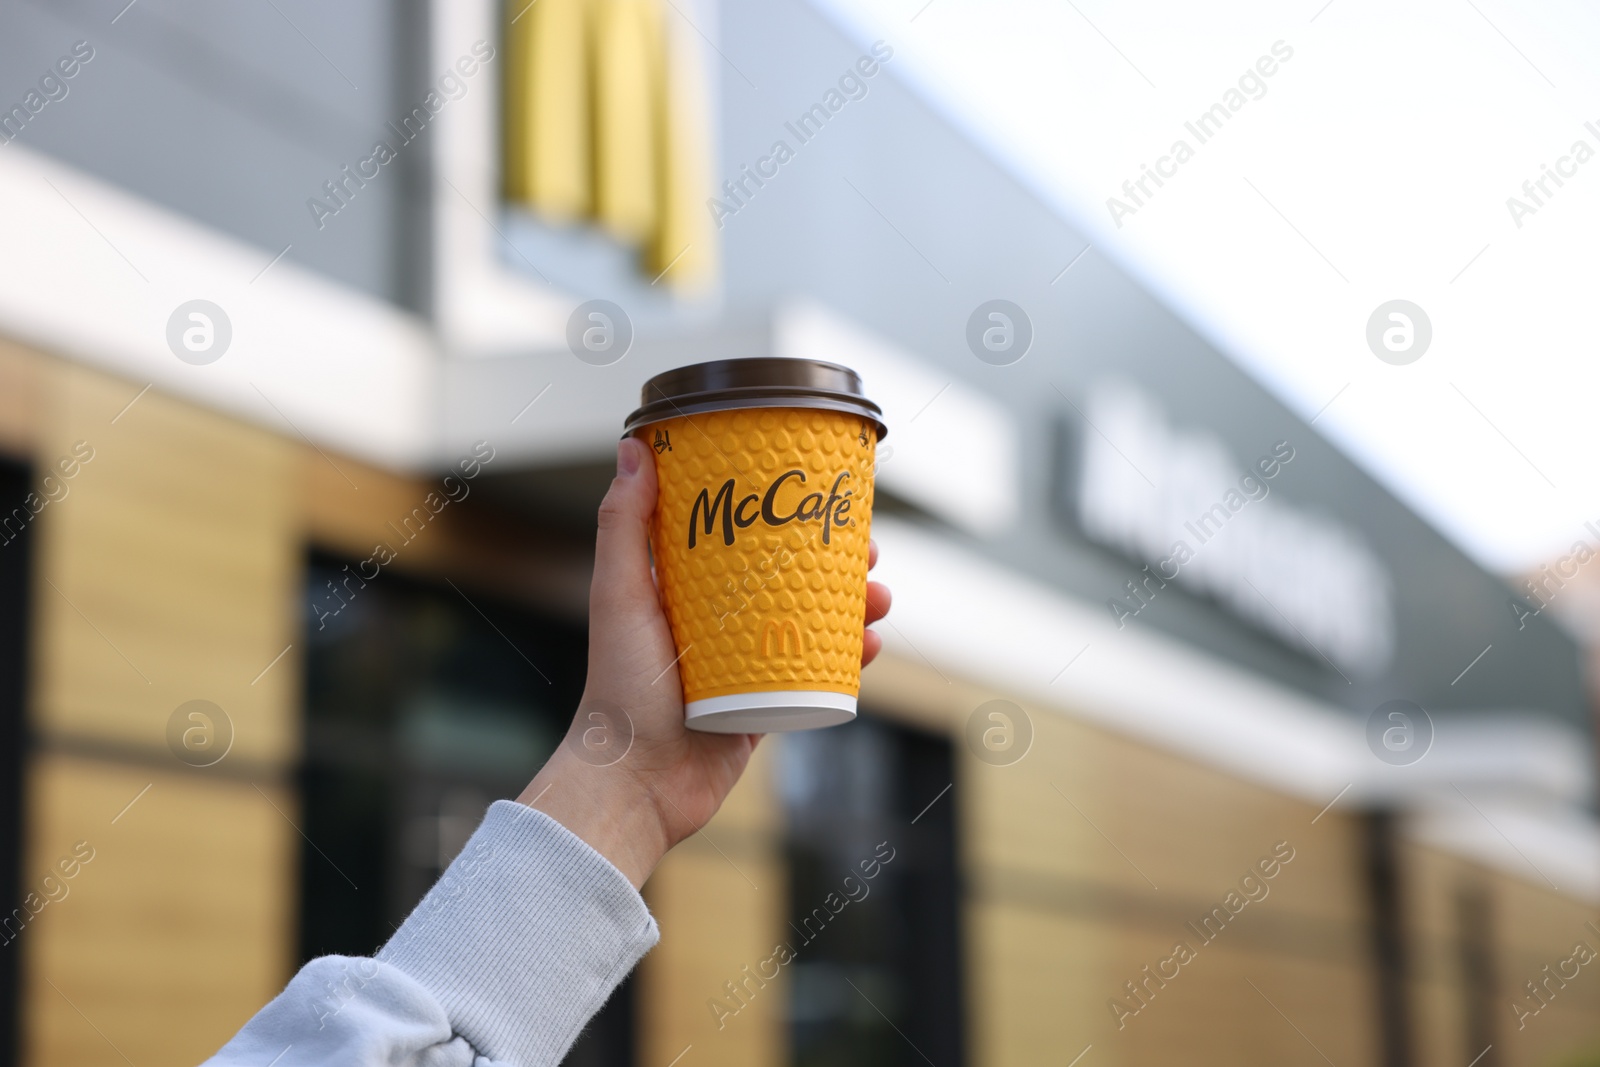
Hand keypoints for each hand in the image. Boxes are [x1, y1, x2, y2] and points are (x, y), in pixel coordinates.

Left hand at [517, 437, 890, 887]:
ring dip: (852, 606)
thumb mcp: (619, 596)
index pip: (739, 534)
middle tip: (870, 550)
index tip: (817, 493)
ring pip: (810, 622)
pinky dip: (847, 658)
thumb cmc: (619, 690)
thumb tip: (635, 448)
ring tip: (879, 599)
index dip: (782, 511)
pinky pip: (815, 675)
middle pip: (786, 575)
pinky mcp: (764, 705)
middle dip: (834, 560)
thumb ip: (623, 527)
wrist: (636, 783)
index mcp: (680, 588)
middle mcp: (714, 621)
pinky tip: (869, 646)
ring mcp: (743, 663)